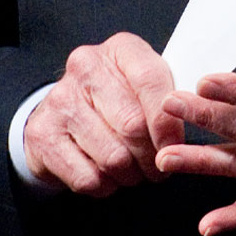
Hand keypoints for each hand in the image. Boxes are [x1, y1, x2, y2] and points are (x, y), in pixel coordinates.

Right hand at [22, 32, 179, 196]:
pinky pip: (89, 178)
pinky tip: (105, 174)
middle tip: (157, 167)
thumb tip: (191, 123)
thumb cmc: (115, 101)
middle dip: (152, 157)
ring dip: (130, 175)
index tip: (175, 147)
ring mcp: (61, 102)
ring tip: (131, 170)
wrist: (61, 114)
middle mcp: (86, 68)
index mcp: (120, 50)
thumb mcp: (145, 87)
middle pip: (133, 126)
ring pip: (113, 158)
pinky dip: (105, 185)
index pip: (151, 82)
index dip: (168, 123)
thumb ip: (170, 100)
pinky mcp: (43, 136)